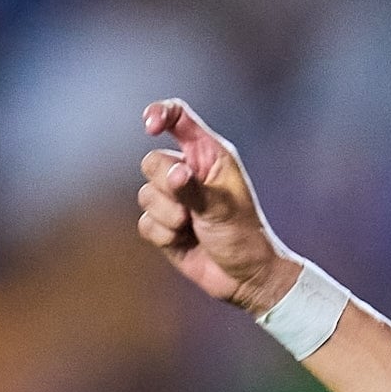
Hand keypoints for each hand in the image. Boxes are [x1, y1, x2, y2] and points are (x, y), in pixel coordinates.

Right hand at [133, 100, 298, 314]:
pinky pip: (144, 222)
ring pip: (145, 194)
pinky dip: (162, 234)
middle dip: (165, 186)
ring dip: (167, 216)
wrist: (246, 278)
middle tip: (189, 208)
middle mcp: (189, 172)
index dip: (160, 113)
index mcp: (209, 155)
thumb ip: (192, 188)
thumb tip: (173, 172)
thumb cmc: (244, 236)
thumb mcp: (221, 208)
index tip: (149, 126)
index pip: (179, 118)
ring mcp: (175, 199)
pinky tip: (183, 241)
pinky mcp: (164, 225)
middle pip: (152, 161)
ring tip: (192, 227)